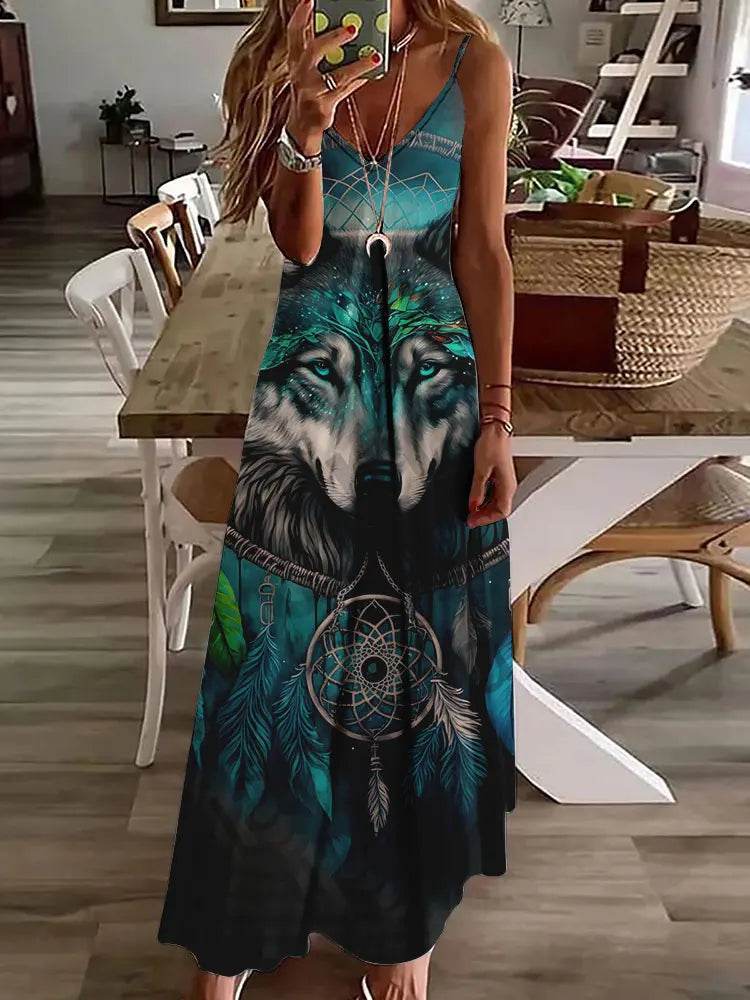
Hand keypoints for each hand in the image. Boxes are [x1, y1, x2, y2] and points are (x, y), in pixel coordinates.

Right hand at [285, 0, 377, 152]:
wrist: (301, 128)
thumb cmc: (308, 94)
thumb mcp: (307, 70)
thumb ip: (319, 51)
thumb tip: (343, 29)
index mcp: (295, 61)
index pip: (294, 33)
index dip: (300, 16)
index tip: (309, 1)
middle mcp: (300, 74)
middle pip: (314, 50)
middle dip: (333, 37)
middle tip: (352, 28)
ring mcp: (311, 91)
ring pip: (337, 75)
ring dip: (357, 64)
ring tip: (374, 56)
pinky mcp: (323, 107)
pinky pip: (345, 91)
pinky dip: (359, 80)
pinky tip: (371, 72)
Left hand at [467, 424, 516, 528]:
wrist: (495, 430)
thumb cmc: (492, 445)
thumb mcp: (481, 470)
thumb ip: (477, 490)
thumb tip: (473, 506)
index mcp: (508, 486)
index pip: (502, 511)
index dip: (487, 519)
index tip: (473, 520)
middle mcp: (508, 485)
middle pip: (500, 509)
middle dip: (485, 516)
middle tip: (470, 519)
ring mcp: (504, 481)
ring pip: (497, 502)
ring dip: (484, 509)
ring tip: (471, 511)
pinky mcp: (499, 476)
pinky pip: (494, 494)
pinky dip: (485, 500)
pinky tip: (475, 499)